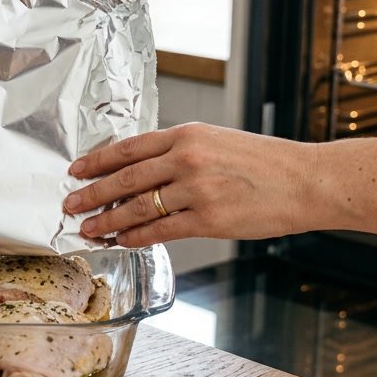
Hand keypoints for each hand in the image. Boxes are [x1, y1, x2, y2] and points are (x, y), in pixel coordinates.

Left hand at [63, 123, 315, 246]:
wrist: (307, 180)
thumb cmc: (266, 162)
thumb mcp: (218, 141)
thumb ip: (180, 151)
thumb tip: (142, 170)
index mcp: (188, 134)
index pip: (129, 148)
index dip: (97, 161)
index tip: (76, 170)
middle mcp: (188, 159)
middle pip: (125, 178)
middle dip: (91, 193)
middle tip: (70, 203)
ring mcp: (197, 190)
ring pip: (137, 207)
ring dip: (107, 220)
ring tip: (88, 228)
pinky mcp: (209, 220)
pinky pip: (160, 230)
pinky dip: (135, 237)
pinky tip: (121, 241)